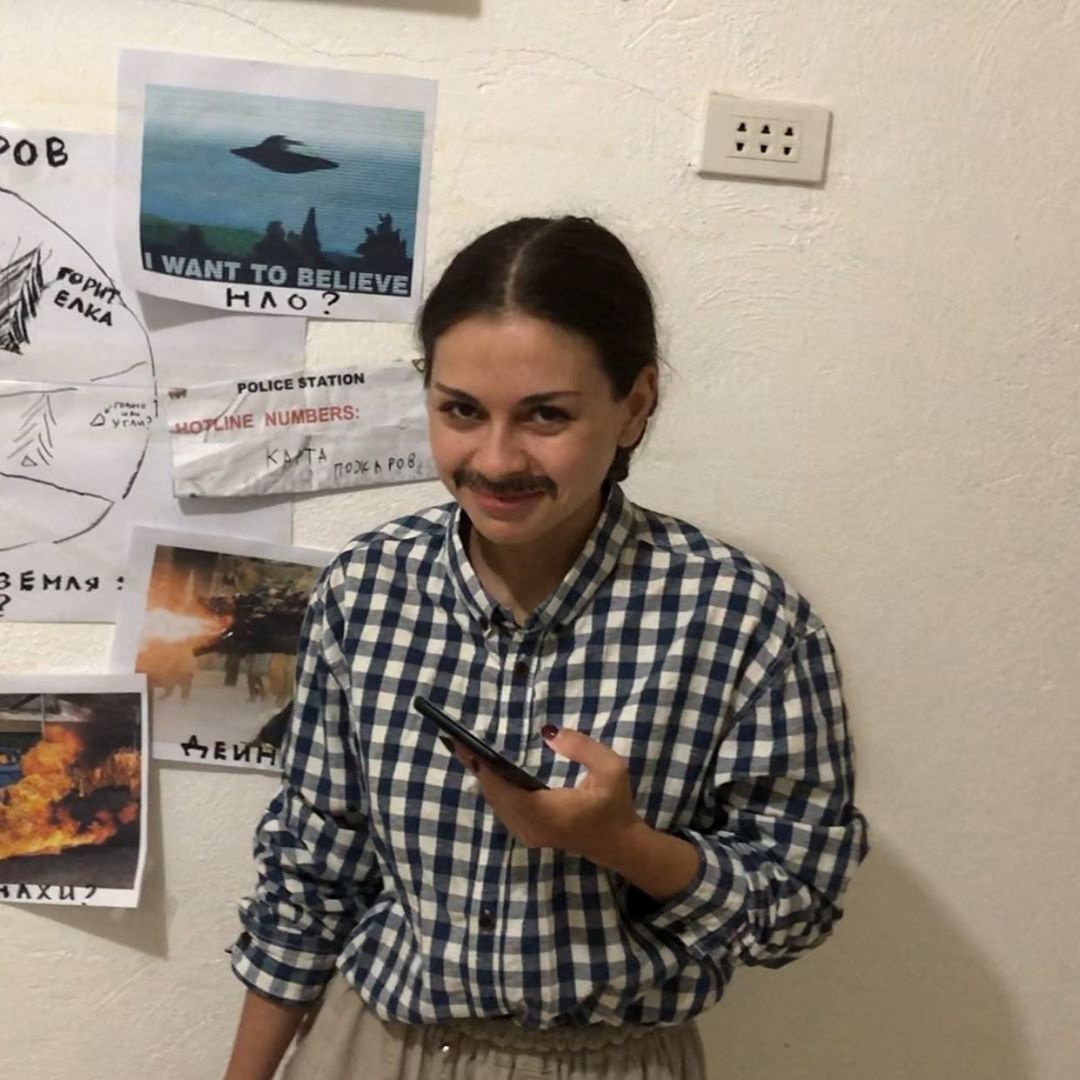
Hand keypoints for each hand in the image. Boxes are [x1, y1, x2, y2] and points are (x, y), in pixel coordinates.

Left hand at [452, 726, 643, 868]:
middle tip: (454, 740)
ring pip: (495, 803)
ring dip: (480, 777)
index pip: (506, 790)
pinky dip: (490, 787)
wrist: (620, 844)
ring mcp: (528, 833)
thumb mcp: (611, 770)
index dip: (484, 769)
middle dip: (475, 767)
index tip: (465, 747)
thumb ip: (582, 748)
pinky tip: (482, 768)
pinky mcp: (528, 833)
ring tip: (462, 749)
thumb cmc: (616, 806)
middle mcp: (531, 826)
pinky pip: (502, 808)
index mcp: (548, 813)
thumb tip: (548, 733)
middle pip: (494, 795)